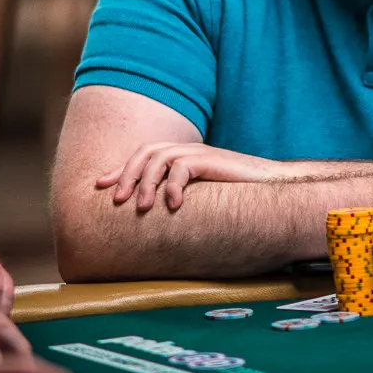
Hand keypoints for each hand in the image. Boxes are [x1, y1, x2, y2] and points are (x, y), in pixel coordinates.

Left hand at [96, 142, 281, 210]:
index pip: (143, 156)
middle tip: (117, 200)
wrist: (271, 186)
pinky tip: (173, 206)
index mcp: (181, 157)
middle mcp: (187, 151)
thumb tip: (155, 222)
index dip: (121, 169)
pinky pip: (183, 166)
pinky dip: (174, 185)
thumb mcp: (201, 198)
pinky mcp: (212, 160)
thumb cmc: (237, 196)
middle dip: (127, 175)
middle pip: (146, 152)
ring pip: (160, 157)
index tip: (100, 186)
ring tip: (143, 208)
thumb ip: (179, 199)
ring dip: (146, 182)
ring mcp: (200, 153)